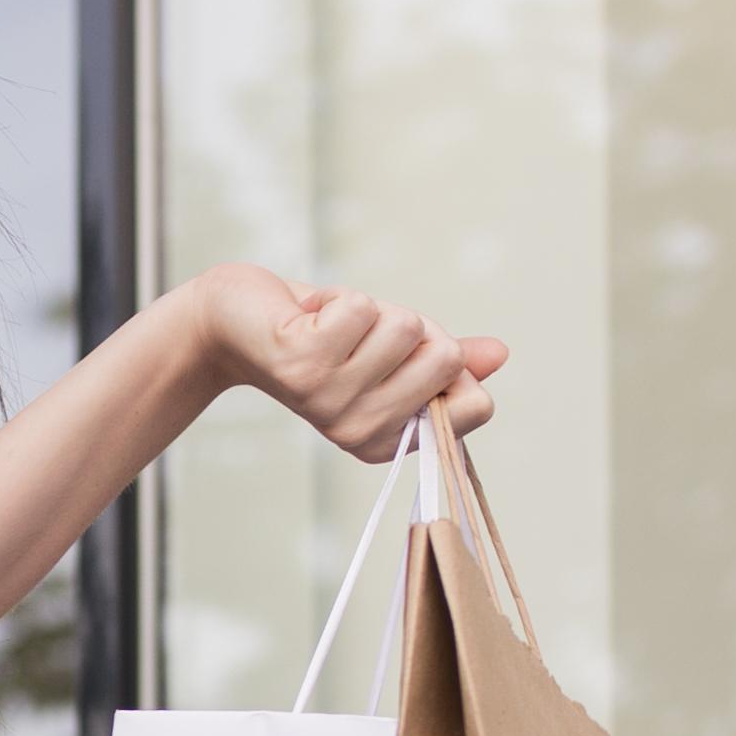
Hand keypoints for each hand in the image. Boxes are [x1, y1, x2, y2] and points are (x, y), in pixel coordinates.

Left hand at [190, 264, 505, 462]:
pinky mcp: (305, 366)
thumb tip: (500, 353)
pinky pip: (362, 307)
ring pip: (406, 326)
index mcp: (390, 439)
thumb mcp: (391, 348)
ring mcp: (332, 403)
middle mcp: (363, 431)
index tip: (403, 355)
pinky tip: (306, 317)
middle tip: (360, 335)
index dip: (451, 359)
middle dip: (411, 326)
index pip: (476, 405)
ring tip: (330, 326)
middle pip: (448, 356)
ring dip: (369, 309)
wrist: (235, 324)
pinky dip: (338, 296)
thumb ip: (445, 357)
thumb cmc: (320, 335)